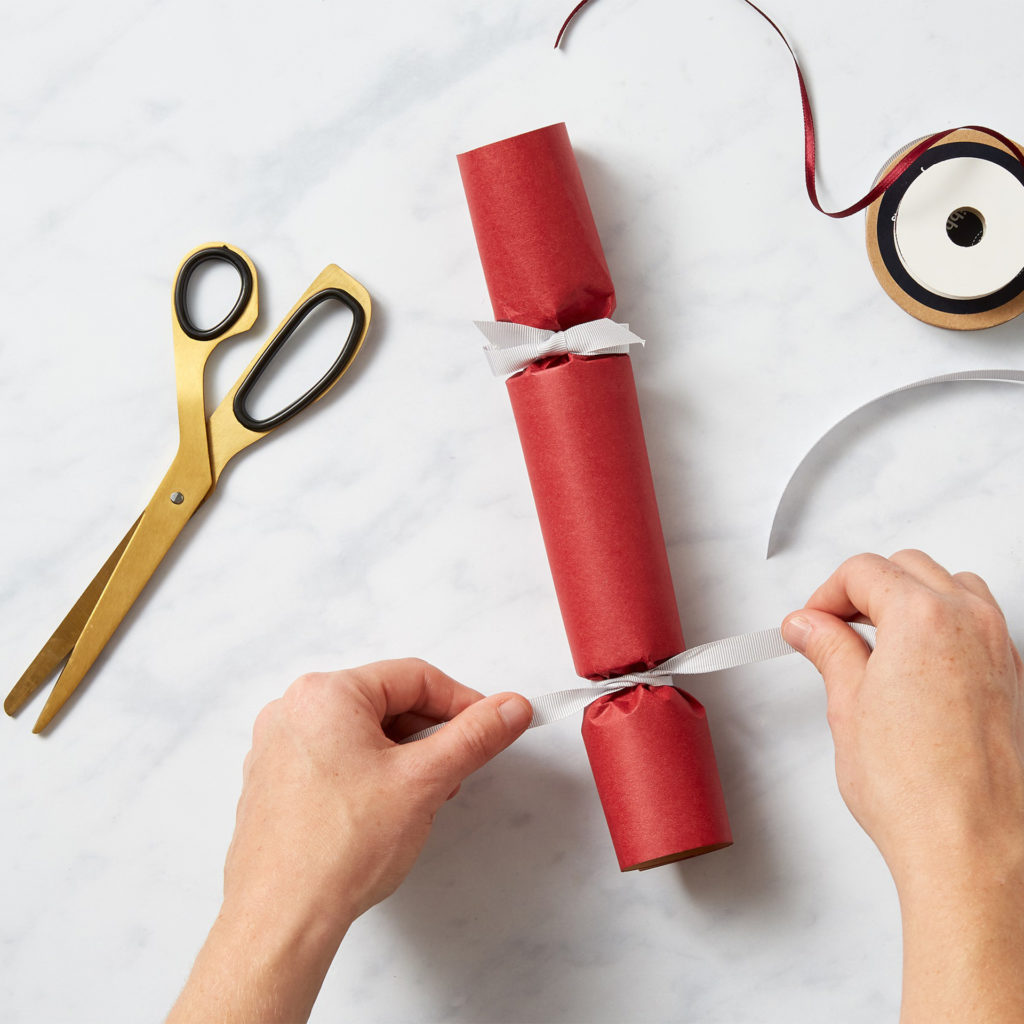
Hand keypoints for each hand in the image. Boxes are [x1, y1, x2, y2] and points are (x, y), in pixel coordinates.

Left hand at [168, 659, 531, 1023]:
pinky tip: (382, 814)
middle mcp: (293, 710)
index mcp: (325, 694)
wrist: (281, 920)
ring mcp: (277, 747)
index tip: (491, 725)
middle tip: (455, 772)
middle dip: (429, 736)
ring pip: (361, 734)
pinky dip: (367, 775)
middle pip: (385, 703)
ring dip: (401, 758)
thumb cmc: (340, 849)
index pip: (414, 677)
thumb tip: (510, 708)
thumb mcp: (424, 781)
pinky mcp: (273, 783)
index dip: (462, 702)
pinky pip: (333, 759)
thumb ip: (475, 736)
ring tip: (420, 802)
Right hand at [782, 550, 1023, 1022]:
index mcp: (923, 617)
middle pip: (907, 568)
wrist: (973, 849)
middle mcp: (971, 622)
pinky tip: (914, 666)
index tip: (810, 622)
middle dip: (864, 590)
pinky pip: (977, 624)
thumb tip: (811, 627)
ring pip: (950, 587)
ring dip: (909, 600)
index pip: (863, 571)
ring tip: (874, 643)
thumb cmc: (919, 792)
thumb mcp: (848, 707)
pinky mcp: (1014, 678)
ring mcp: (1000, 649)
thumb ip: (829, 650)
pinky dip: (942, 627)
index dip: (824, 595)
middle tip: (831, 629)